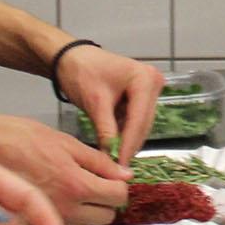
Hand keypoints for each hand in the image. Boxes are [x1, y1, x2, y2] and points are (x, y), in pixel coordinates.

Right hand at [0, 110, 126, 224]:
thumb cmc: (16, 137)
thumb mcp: (64, 140)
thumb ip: (98, 160)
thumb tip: (124, 174)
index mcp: (75, 184)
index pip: (118, 197)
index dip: (119, 186)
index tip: (114, 178)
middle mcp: (63, 209)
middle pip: (106, 217)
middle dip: (105, 201)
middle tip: (95, 183)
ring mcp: (46, 220)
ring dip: (86, 211)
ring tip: (72, 188)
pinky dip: (64, 217)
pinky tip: (54, 198)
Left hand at [55, 47, 164, 161]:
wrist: (71, 58)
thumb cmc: (82, 72)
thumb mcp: (95, 103)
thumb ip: (106, 130)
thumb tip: (112, 157)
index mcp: (145, 79)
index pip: (139, 119)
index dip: (129, 144)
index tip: (120, 165)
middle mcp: (153, 82)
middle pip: (143, 123)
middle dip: (129, 144)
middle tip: (117, 167)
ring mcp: (149, 89)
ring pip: (141, 124)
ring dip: (128, 141)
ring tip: (115, 160)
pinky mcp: (141, 96)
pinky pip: (135, 120)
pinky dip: (125, 133)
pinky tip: (115, 145)